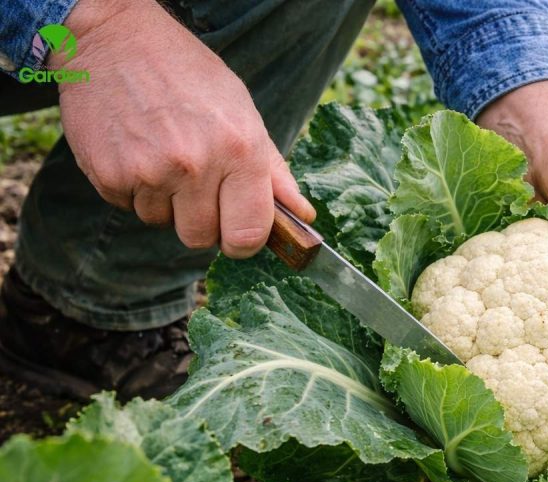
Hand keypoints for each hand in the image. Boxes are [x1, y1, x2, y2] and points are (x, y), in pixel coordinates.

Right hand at [53, 0, 313, 257]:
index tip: (239, 232)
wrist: (114, 39)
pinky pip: (129, 207)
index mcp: (240, 150)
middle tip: (197, 186)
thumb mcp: (243, 113)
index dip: (244, 241)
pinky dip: (133, 189)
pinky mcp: (110, 175)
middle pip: (202, 238)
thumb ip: (273, 171)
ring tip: (163, 156)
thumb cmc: (188, 75)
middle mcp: (196, 165)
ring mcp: (150, 172)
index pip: (248, 234)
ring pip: (163, 223)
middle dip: (202, 222)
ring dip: (165, 202)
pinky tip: (137, 151)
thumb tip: (303, 216)